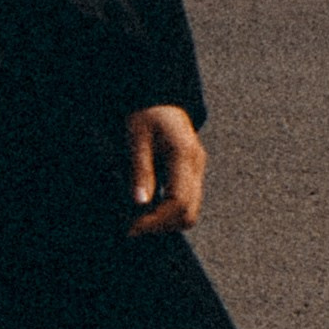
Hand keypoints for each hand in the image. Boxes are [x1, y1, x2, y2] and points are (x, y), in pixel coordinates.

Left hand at [127, 105, 204, 236]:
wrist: (158, 100)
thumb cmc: (146, 115)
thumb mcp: (137, 138)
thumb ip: (141, 170)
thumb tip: (141, 203)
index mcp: (185, 155)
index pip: (179, 202)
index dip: (156, 220)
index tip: (132, 228)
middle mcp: (196, 166)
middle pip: (188, 213)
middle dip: (162, 226)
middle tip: (133, 226)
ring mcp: (197, 171)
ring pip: (189, 212)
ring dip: (165, 221)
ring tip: (138, 218)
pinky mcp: (191, 175)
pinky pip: (185, 203)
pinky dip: (167, 212)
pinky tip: (147, 208)